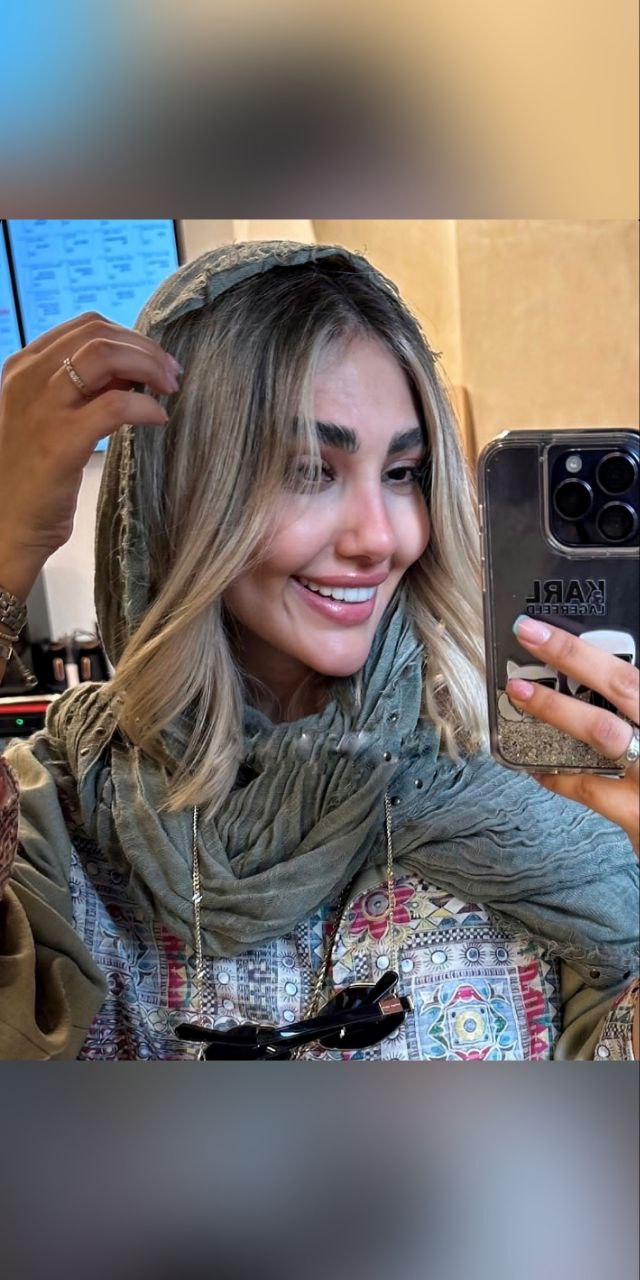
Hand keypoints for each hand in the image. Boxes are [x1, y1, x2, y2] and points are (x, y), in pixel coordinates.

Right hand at [0, 312, 179, 581]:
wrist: (6, 525)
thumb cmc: (34, 478)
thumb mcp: (52, 419)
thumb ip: (84, 392)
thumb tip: (132, 373)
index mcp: (25, 368)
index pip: (86, 326)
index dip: (130, 337)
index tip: (154, 361)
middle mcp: (29, 378)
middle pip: (99, 334)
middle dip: (146, 348)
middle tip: (172, 374)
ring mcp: (42, 407)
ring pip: (105, 356)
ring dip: (149, 366)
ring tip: (170, 389)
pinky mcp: (59, 440)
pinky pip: (115, 404)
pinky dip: (146, 405)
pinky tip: (158, 418)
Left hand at [506, 616, 638, 853]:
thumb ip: (632, 702)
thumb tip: (596, 679)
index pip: (632, 670)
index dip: (592, 645)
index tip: (557, 624)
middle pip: (622, 683)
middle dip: (571, 654)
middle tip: (529, 632)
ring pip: (601, 731)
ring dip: (555, 707)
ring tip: (519, 691)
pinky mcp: (638, 813)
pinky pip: (588, 787)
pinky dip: (557, 774)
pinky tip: (534, 766)